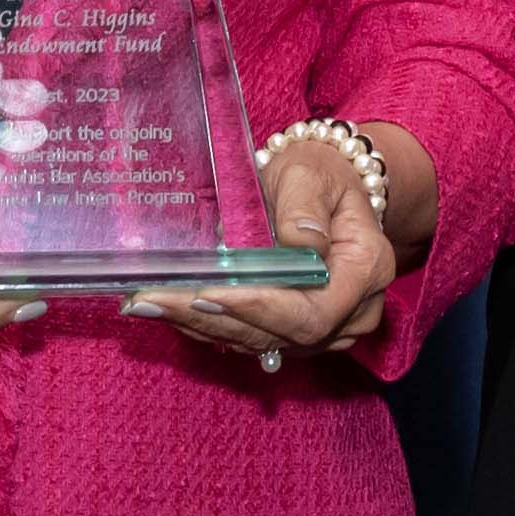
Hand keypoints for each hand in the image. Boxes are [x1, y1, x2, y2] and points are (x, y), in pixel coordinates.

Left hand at [128, 135, 394, 365]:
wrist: (329, 188)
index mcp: (365, 270)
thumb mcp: (311, 173)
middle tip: (154, 300)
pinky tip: (168, 309)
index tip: (207, 294)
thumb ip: (304, 206)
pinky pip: (254, 337)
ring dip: (203, 326)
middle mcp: (353, 311)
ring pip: (262, 341)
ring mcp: (328, 328)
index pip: (313, 313)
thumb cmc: (320, 175)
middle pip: (282, 335)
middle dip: (215, 319)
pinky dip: (209, 325)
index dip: (259, 309)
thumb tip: (298, 240)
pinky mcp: (298, 331)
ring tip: (149, 304)